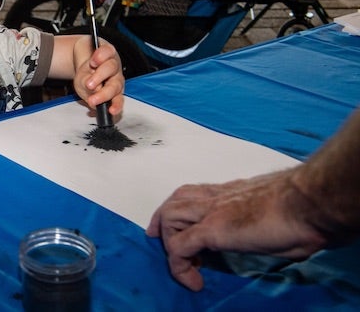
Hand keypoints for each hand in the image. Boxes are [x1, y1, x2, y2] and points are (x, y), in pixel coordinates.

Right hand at [73, 39, 124, 114]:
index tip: (111, 111)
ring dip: (99, 75)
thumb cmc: (87, 76)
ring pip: (110, 68)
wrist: (85, 56)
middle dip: (104, 92)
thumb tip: (93, 100)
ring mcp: (113, 63)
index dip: (116, 106)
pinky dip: (100, 57)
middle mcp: (115, 78)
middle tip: (93, 96)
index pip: (117, 100)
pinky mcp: (109, 50)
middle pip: (114, 85)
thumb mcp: (83, 90)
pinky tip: (93, 62)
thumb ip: (89, 95)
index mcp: (113, 92)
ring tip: (88, 81)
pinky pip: (107, 52)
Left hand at [146, 169, 325, 290]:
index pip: (194, 193)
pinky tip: (193, 281)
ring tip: (186, 266)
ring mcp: (211, 210)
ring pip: (170, 217)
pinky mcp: (212, 229)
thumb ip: (265, 224)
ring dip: (171, 242)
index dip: (180, 209)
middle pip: (175, 200)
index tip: (178, 229)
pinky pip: (180, 247)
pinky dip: (179, 265)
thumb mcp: (278, 216)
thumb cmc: (306, 210)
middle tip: (163, 244)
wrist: (310, 203)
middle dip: (163, 222)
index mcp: (232, 192)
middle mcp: (217, 197)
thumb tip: (273, 239)